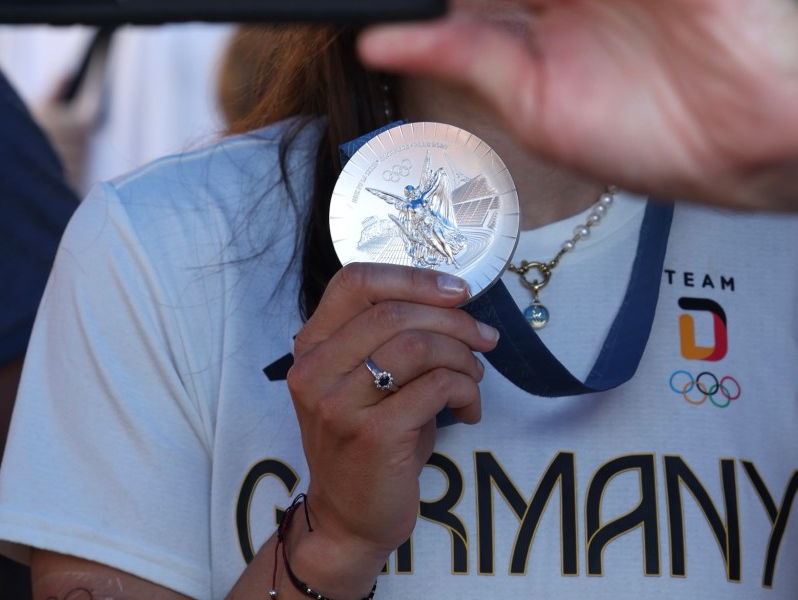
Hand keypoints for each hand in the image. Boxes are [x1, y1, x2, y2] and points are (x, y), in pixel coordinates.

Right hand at [285, 263, 497, 587]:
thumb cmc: (369, 438)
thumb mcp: (367, 378)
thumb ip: (393, 335)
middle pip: (393, 311)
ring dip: (461, 355)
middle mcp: (315, 369)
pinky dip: (464, 389)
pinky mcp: (371, 436)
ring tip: (474, 377)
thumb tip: (456, 301)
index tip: (457, 291)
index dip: (413, 277)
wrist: (348, 519)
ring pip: (416, 346)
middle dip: (452, 320)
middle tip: (484, 338)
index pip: (355, 281)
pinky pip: (433, 388)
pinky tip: (468, 406)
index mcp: (313, 344)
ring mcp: (338, 404)